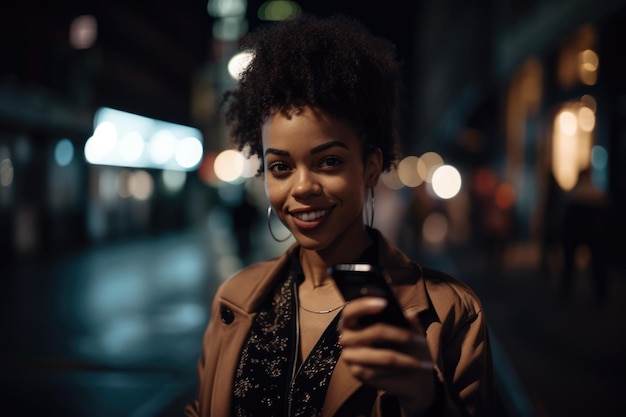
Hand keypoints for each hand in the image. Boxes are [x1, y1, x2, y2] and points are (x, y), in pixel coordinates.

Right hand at [338, 297, 435, 415]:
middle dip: (401, 336)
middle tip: (420, 340)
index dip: (365, 305)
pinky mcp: (357, 372)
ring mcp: (349, 356)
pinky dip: (401, 369)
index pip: (351, 310)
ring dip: (407, 359)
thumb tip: (410, 316)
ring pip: (382, 356)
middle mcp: (346, 336)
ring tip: (425, 360)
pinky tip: (415, 368)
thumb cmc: (401, 343)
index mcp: (352, 320)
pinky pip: (381, 371)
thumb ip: (407, 321)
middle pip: (374, 332)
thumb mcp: (407, 328)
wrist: (404, 372)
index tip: (385, 303)